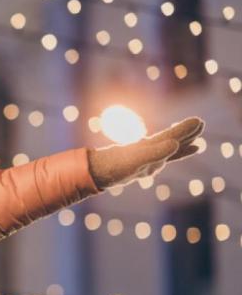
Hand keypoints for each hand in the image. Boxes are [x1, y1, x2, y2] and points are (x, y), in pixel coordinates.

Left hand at [87, 117, 203, 188]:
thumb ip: (155, 152)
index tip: (198, 121)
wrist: (94, 173)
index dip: (185, 129)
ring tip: (196, 144)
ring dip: (181, 147)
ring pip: (167, 151)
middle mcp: (149, 151)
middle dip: (186, 134)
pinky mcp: (139, 168)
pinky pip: (158, 162)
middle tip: (200, 124)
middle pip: (172, 140)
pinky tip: (167, 160)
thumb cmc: (113, 166)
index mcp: (150, 146)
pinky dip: (166, 160)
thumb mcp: (136, 160)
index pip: (172, 135)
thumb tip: (174, 144)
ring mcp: (144, 159)